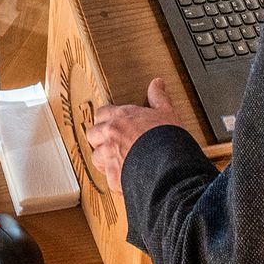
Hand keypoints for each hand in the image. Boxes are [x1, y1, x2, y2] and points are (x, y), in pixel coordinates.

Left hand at [86, 78, 184, 193]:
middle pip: (92, 135)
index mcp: (122, 117)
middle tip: (112, 144)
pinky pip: (109, 178)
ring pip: (96, 158)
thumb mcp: (166, 112)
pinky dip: (117, 180)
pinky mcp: (114, 176)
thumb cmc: (168, 138)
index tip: (111, 125)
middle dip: (100, 140)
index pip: (101, 113)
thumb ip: (158, 97)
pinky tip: (127, 178)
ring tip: (118, 162)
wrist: (170, 165)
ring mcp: (110, 156)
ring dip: (105, 160)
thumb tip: (157, 83)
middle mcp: (112, 135)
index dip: (105, 120)